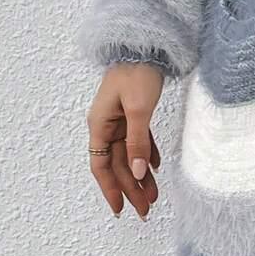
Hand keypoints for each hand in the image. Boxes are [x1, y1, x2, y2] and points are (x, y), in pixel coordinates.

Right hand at [86, 64, 164, 218]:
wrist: (145, 46)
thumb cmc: (137, 73)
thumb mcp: (138, 110)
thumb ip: (137, 142)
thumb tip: (136, 172)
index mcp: (100, 126)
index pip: (102, 166)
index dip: (110, 189)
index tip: (120, 209)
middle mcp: (107, 125)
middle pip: (118, 164)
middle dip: (130, 188)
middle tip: (145, 210)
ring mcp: (120, 119)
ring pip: (130, 154)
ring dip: (140, 175)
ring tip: (153, 195)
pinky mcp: (133, 112)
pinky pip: (138, 140)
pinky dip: (146, 154)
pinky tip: (154, 168)